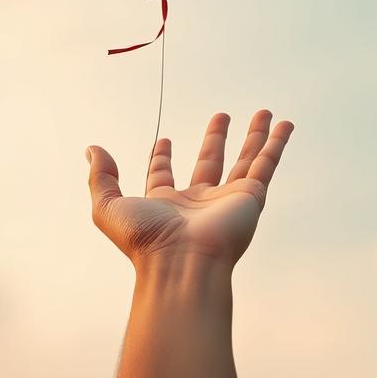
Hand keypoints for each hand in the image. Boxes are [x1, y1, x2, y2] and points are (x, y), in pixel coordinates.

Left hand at [86, 110, 294, 268]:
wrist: (181, 264)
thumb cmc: (145, 242)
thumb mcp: (108, 207)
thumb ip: (100, 177)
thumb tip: (92, 149)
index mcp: (165, 204)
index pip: (164, 175)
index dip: (162, 157)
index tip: (163, 141)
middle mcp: (199, 201)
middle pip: (209, 162)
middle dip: (215, 139)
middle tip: (221, 116)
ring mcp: (228, 199)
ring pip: (245, 159)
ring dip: (255, 136)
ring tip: (264, 113)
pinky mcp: (250, 197)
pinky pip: (266, 164)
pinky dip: (276, 144)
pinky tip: (284, 125)